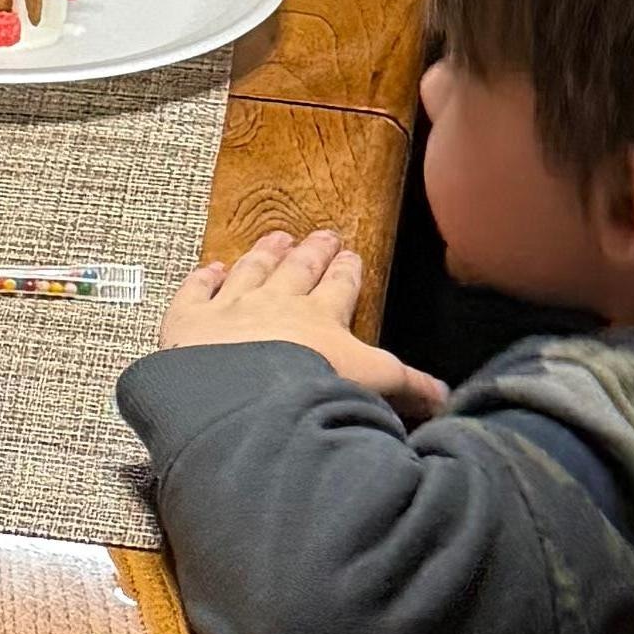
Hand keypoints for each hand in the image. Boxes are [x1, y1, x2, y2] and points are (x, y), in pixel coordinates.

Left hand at [158, 229, 446, 412]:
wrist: (243, 398)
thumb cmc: (310, 392)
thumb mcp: (373, 386)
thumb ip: (408, 387)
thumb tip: (444, 395)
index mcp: (322, 319)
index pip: (339, 288)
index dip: (346, 272)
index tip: (350, 256)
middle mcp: (277, 303)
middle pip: (298, 270)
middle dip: (312, 252)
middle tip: (323, 235)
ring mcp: (231, 308)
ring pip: (251, 271)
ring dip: (264, 254)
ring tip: (276, 237)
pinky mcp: (190, 321)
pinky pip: (197, 291)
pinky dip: (203, 278)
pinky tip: (210, 268)